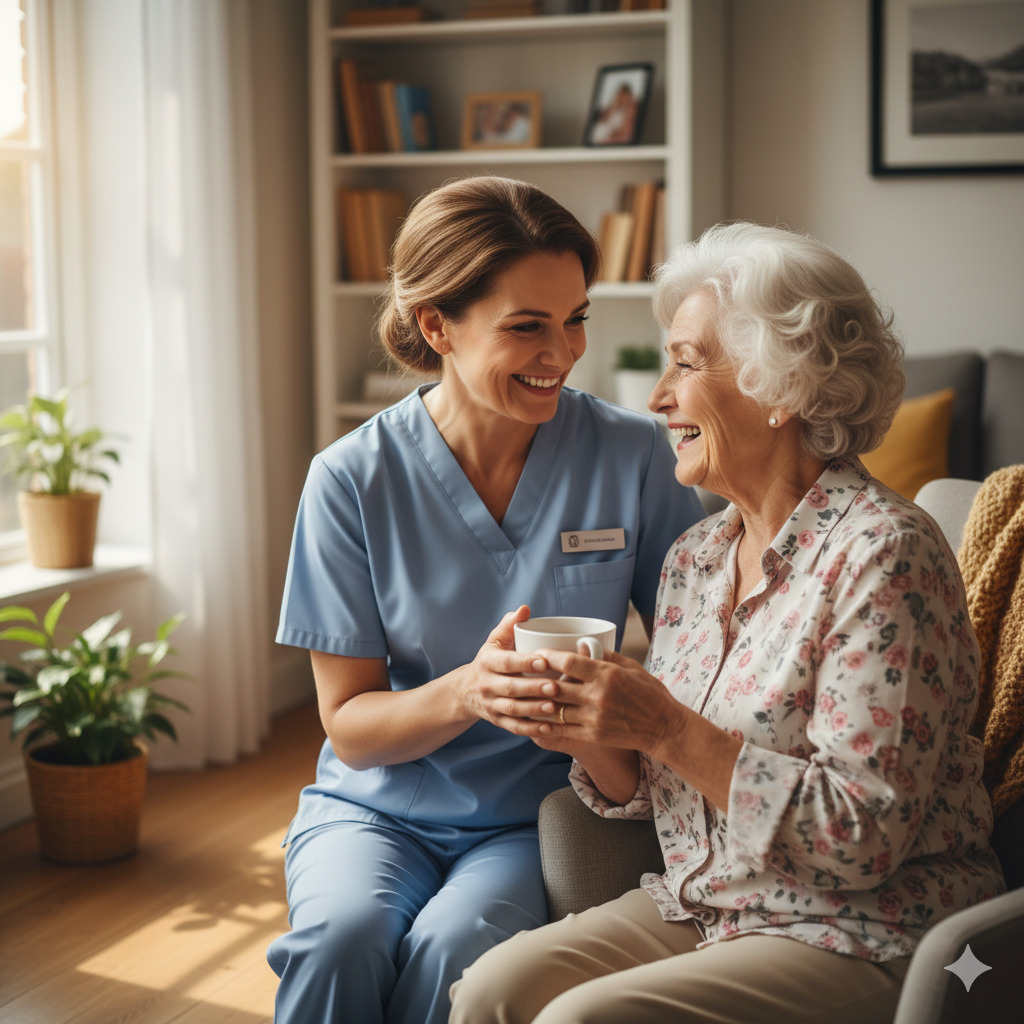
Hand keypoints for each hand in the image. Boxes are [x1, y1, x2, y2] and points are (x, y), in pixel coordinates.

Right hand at [455, 606, 566, 728]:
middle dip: (533, 688)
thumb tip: (525, 608)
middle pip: (511, 688)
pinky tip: (548, 727)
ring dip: (534, 709)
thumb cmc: (490, 661)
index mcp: (488, 662)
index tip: (544, 660)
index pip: (506, 662)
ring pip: (513, 709)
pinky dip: (531, 729)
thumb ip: (509, 625)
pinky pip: (514, 727)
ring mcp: (492, 705)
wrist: (465, 691)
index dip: (524, 662)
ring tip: (554, 707)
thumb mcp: (495, 641)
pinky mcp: (498, 721)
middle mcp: (487, 684)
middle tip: (556, 687)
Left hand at [519, 647, 679, 757]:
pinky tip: (535, 717)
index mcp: (606, 675)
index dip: (548, 657)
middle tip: (524, 673)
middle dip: (536, 679)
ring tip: (524, 695)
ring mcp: (593, 718)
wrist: (664, 727)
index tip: (537, 653)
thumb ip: (606, 656)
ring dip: (537, 702)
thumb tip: (585, 645)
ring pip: (555, 710)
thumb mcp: (631, 667)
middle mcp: (598, 696)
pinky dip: (546, 723)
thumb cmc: (649, 693)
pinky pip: (562, 729)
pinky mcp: (592, 735)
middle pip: (556, 687)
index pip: (569, 663)